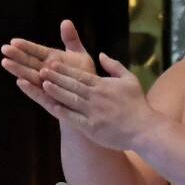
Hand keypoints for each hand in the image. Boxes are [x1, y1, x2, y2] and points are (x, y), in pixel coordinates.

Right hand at [1, 18, 96, 119]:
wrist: (93, 101)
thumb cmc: (86, 79)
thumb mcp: (80, 56)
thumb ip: (71, 40)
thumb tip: (65, 22)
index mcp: (53, 61)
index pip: (37, 52)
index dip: (26, 46)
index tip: (14, 40)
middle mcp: (48, 74)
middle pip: (30, 63)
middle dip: (17, 56)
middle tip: (4, 48)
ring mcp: (48, 87)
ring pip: (30, 77)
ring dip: (18, 70)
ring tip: (5, 62)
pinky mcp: (52, 101)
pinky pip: (39, 94)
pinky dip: (30, 88)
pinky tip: (19, 82)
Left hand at [38, 49, 157, 150]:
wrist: (144, 129)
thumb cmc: (137, 104)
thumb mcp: (129, 79)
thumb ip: (114, 66)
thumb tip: (101, 54)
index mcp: (102, 85)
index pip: (80, 74)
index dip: (64, 69)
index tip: (51, 62)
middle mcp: (96, 97)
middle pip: (72, 85)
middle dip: (56, 77)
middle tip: (40, 69)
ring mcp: (93, 113)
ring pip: (71, 99)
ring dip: (56, 91)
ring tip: (43, 84)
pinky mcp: (92, 128)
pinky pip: (74, 119)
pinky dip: (63, 112)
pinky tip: (52, 106)